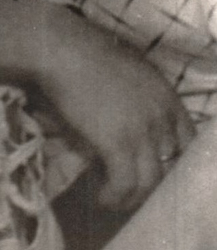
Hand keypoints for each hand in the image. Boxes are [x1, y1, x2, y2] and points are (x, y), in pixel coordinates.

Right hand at [39, 7, 194, 211]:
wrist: (61, 49)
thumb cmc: (84, 53)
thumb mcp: (125, 71)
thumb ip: (138, 99)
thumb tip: (131, 125)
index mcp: (165, 94)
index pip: (189, 141)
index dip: (174, 160)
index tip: (155, 168)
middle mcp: (161, 115)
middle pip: (170, 165)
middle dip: (151, 181)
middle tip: (129, 187)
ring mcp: (142, 131)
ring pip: (149, 183)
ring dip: (131, 197)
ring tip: (114, 200)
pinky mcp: (118, 144)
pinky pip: (125, 185)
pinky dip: (113, 196)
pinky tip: (101, 197)